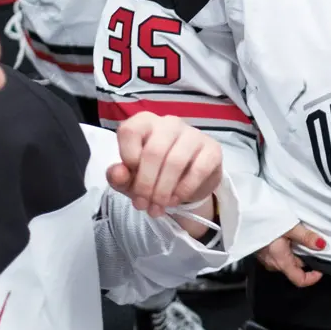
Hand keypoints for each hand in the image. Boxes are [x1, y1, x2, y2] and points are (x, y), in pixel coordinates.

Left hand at [107, 113, 222, 218]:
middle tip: (143, 204)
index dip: (127, 158)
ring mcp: (193, 134)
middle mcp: (170, 123)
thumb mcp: (130, 178)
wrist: (186, 183)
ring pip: (175, 162)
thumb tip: (118, 173)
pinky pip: (198, 170)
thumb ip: (118, 176)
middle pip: (154, 151)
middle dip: (145, 184)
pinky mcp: (212, 149)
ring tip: (158, 207)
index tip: (129, 177)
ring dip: (163, 191)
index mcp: (145, 122)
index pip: (130, 131)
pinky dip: (184, 190)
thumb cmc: (153, 174)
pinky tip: (176, 199)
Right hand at [256, 223, 326, 287]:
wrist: (242, 216)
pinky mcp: (262, 251)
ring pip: (288, 260)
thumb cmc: (263, 221)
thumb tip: (321, 245)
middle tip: (313, 242)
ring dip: (297, 251)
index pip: (299, 280)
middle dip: (307, 257)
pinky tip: (288, 234)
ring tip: (301, 235)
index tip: (321, 268)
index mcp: (281, 261)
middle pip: (295, 268)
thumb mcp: (289, 227)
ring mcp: (267, 258)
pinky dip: (288, 246)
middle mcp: (273, 263)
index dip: (312, 278)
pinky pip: (279, 253)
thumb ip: (306, 237)